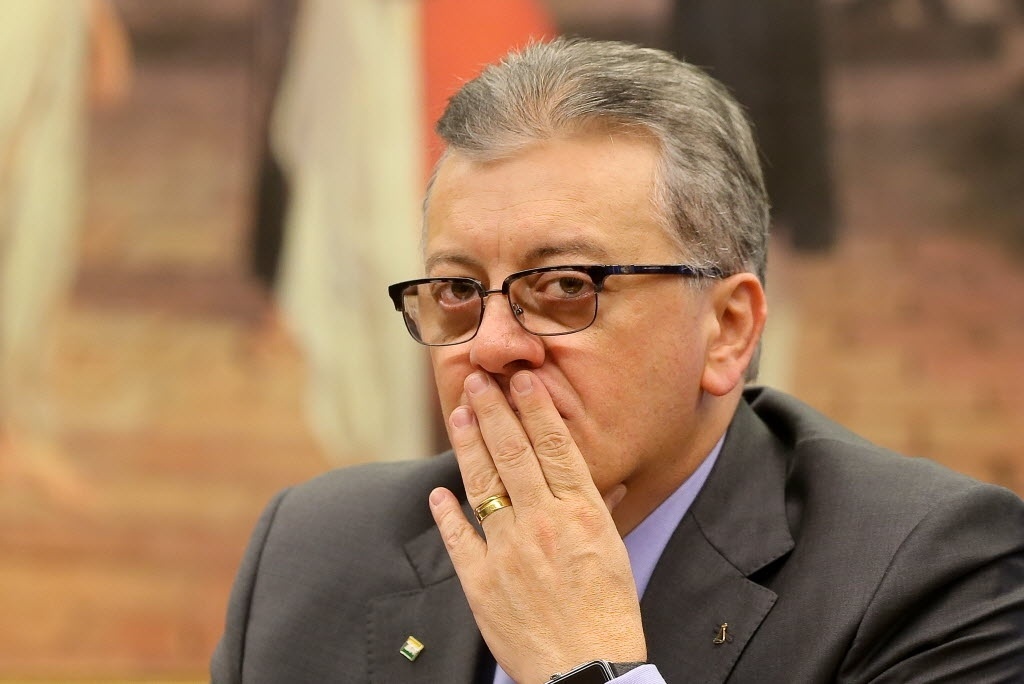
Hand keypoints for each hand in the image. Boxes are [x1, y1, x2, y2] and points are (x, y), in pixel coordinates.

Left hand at [429, 370, 646, 683]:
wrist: (585, 673)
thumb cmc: (609, 614)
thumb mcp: (614, 553)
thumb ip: (603, 510)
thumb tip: (607, 478)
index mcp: (581, 514)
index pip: (555, 447)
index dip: (535, 409)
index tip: (521, 379)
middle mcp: (543, 524)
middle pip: (513, 454)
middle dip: (492, 412)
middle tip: (476, 380)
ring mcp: (508, 552)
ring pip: (483, 484)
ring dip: (468, 445)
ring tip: (457, 414)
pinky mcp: (481, 583)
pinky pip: (459, 538)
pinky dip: (447, 513)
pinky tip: (438, 491)